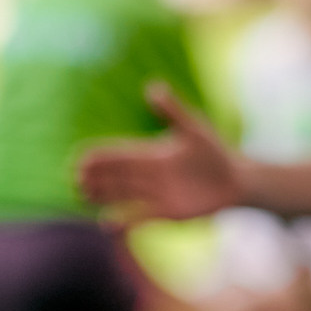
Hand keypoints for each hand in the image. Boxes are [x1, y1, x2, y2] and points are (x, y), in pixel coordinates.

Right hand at [76, 84, 242, 220]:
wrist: (237, 179)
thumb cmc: (216, 151)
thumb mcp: (193, 128)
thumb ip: (172, 110)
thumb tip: (152, 87)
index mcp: (151, 154)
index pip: (118, 154)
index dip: (98, 157)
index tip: (78, 158)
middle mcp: (149, 175)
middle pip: (114, 176)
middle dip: (94, 178)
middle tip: (74, 180)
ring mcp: (156, 195)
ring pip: (122, 195)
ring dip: (102, 196)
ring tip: (82, 197)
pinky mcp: (168, 213)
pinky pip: (142, 216)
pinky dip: (125, 220)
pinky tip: (108, 224)